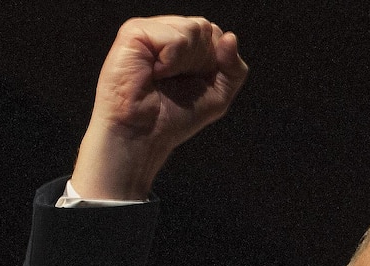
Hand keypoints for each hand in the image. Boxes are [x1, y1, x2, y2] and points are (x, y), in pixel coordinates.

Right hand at [71, 16, 248, 199]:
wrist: (142, 134)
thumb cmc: (172, 118)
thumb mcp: (218, 95)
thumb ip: (234, 68)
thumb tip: (231, 37)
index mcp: (182, 43)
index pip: (214, 33)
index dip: (213, 60)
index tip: (193, 82)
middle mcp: (165, 32)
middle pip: (205, 28)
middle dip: (199, 62)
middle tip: (174, 81)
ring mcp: (149, 30)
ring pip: (193, 29)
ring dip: (185, 62)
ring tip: (162, 77)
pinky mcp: (135, 32)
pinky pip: (174, 36)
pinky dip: (171, 60)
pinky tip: (154, 73)